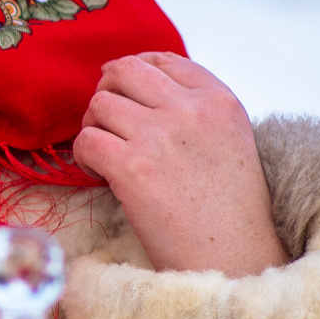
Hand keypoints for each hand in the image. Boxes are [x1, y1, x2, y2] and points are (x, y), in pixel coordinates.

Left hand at [73, 53, 286, 276]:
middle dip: (107, 92)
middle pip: (124, 72)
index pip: (162, 60)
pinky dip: (84, 157)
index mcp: (219, 100)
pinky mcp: (133, 167)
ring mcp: (161, 136)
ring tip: (108, 154)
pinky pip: (85, 140)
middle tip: (108, 123)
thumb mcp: (229, 139)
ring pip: (99, 105)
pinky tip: (101, 174)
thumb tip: (128, 75)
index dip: (134, 73)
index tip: (125, 95)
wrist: (235, 258)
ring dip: (94, 127)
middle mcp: (191, 110)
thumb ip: (193, 107)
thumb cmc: (229, 207)